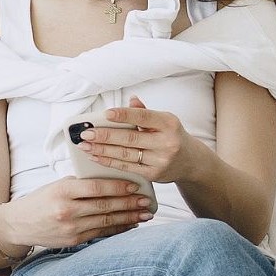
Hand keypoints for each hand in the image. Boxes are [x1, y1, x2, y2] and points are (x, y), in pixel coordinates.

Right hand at [0, 176, 152, 248]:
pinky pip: (100, 233)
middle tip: (147, 202)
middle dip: (129, 204)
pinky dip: (117, 228)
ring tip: (144, 214)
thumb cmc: (41, 200)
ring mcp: (70, 228)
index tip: (136, 186)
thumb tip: (113, 180)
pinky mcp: (73, 241)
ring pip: (106, 221)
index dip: (118, 187)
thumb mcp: (58, 185)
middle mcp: (67, 210)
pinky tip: (130, 224)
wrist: (18, 224)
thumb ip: (81, 183)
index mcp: (63, 191)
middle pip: (105, 206)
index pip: (97, 188)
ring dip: (128, 218)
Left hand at [79, 97, 200, 183]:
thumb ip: (145, 112)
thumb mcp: (165, 121)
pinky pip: (127, 168)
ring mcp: (160, 160)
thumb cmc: (173, 136)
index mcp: (169, 123)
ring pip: (125, 154)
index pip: (143, 117)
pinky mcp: (153, 175)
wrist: (191, 162)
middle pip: (130, 138)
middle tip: (85, 133)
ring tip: (85, 146)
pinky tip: (96, 157)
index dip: (124, 115)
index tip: (105, 114)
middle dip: (105, 136)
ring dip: (102, 150)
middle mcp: (166, 142)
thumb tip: (130, 100)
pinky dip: (109, 162)